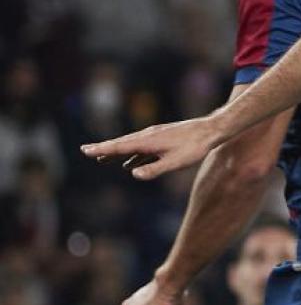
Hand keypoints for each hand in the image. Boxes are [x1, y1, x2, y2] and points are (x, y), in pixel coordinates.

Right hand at [81, 116, 218, 179]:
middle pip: (121, 143)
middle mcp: (148, 135)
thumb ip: (154, 169)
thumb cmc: (194, 148)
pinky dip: (131, 153)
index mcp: (148, 141)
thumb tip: (133, 174)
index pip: (119, 146)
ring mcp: (155, 135)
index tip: (85, 150)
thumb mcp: (175, 162)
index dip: (102, 149)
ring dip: (116, 151)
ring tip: (103, 158)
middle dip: (104, 148)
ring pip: (131, 144)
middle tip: (86, 151)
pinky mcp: (163, 137)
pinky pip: (141, 147)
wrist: (211, 130)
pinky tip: (130, 163)